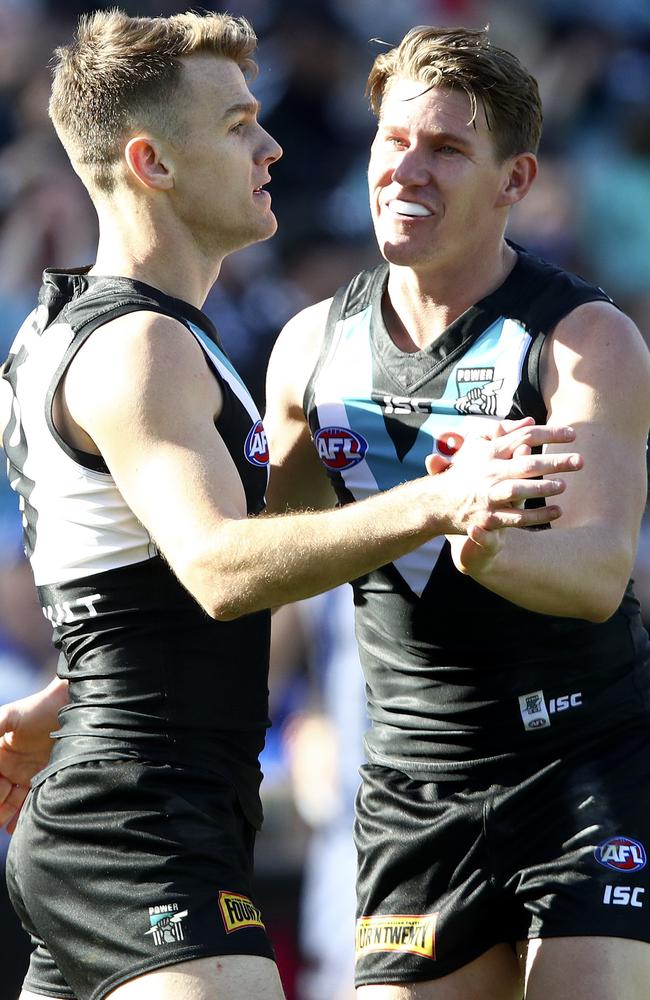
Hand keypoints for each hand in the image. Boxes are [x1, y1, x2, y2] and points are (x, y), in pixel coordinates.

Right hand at [0, 678, 67, 831]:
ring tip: (3, 829)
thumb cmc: (39, 707)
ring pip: (11, 801)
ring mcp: (27, 773)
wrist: (72, 706)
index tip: (0, 791)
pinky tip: (15, 829)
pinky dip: (21, 816)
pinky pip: (30, 801)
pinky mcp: (45, 778)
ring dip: (5, 815)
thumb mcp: (9, 717)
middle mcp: (10, 765)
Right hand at [427, 418, 582, 534]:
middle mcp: (489, 471)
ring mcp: (488, 495)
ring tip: (564, 486)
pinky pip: (515, 518)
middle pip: (525, 464)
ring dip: (542, 488)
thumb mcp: (478, 446)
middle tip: (580, 461)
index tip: (573, 434)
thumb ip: (505, 432)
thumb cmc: (464, 471)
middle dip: (554, 462)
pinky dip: (536, 516)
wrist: (436, 502)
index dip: (549, 434)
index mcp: (490, 451)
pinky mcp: (488, 517)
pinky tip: (557, 511)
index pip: (523, 437)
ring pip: (517, 490)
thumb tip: (531, 421)